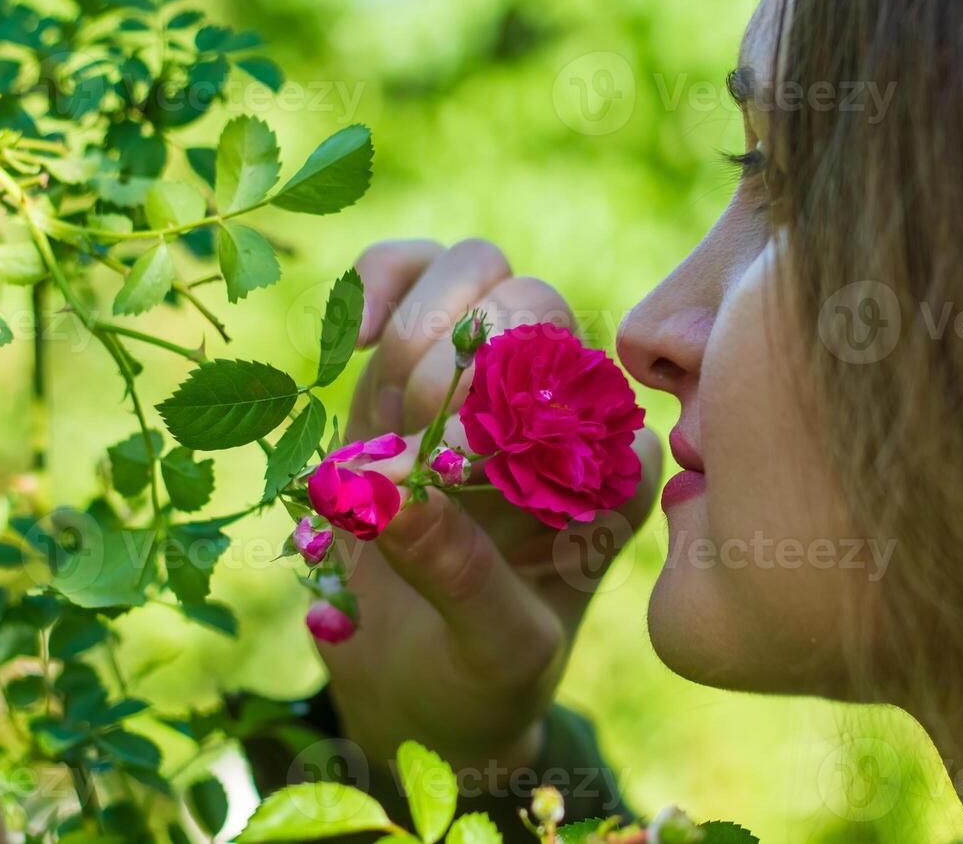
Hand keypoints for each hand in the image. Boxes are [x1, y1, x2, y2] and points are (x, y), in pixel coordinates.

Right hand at [318, 238, 661, 785]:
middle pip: (534, 303)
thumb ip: (453, 571)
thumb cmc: (478, 683)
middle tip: (414, 425)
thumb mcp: (490, 649)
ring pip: (473, 272)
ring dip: (414, 326)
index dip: (515, 396)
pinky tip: (347, 347)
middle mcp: (563, 410)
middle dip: (460, 354)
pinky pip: (409, 272)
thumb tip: (382, 485)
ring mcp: (488, 376)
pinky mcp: (416, 364)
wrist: (422, 691)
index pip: (591, 375)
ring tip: (384, 414)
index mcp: (616, 470)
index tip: (454, 456)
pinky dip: (376, 286)